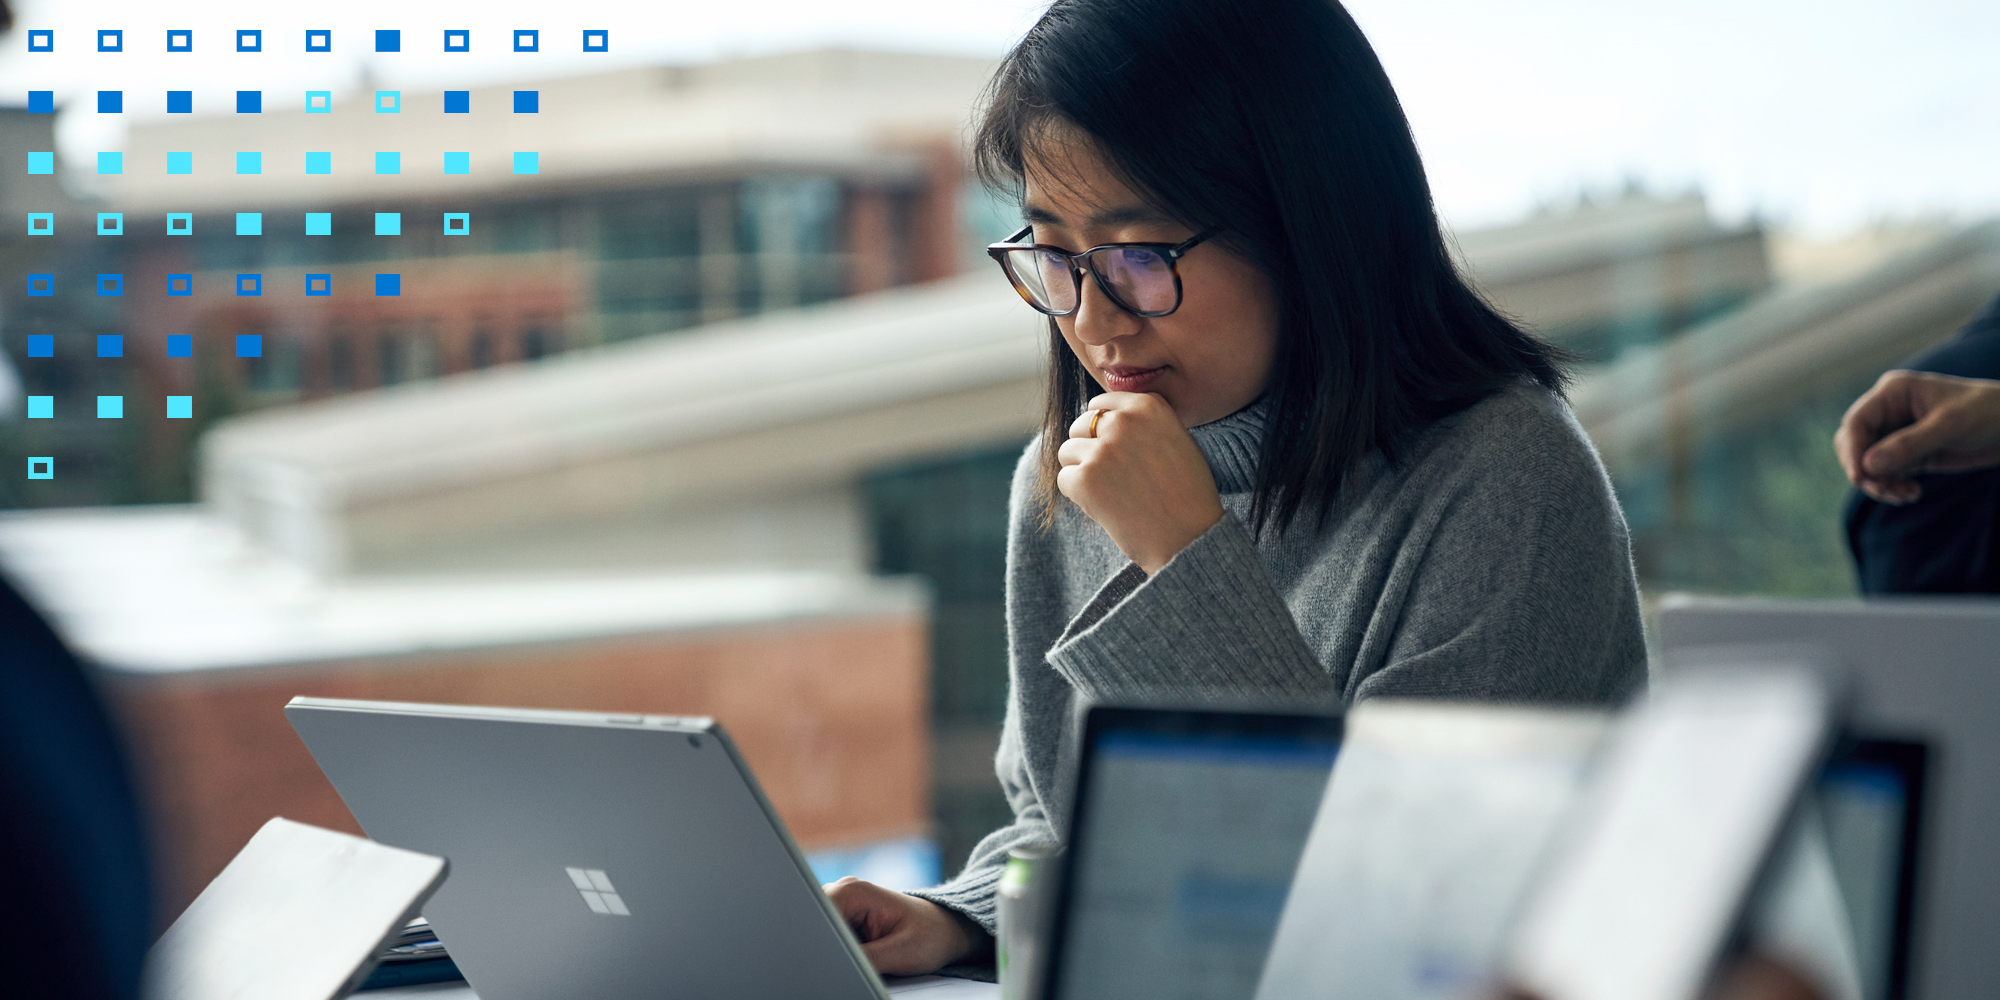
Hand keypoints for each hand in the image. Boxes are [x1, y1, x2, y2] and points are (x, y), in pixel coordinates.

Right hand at [822, 877, 981, 975]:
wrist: (946, 931)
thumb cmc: (931, 936)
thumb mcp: (898, 954)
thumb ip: (863, 960)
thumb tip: (834, 968)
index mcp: (854, 891)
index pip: (814, 911)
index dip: (815, 936)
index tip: (828, 956)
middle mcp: (845, 892)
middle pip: (814, 921)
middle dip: (825, 943)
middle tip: (854, 959)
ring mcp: (844, 905)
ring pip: (821, 932)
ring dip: (834, 947)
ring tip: (868, 953)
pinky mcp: (847, 918)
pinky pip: (832, 937)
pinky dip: (841, 949)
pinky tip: (864, 953)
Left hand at [1055, 392, 1225, 573]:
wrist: (1190, 537)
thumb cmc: (1187, 494)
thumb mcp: (1176, 439)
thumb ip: (1142, 423)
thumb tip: (1102, 417)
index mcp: (1148, 406)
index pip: (1101, 404)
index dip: (1103, 430)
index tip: (1119, 453)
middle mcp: (1123, 421)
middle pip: (1080, 425)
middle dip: (1089, 450)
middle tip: (1116, 478)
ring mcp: (1102, 449)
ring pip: (1067, 451)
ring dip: (1082, 472)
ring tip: (1113, 492)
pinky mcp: (1084, 479)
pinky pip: (1065, 479)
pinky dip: (1079, 496)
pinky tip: (1107, 507)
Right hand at [1835, 369, 1999, 503]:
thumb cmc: (1987, 413)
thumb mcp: (1949, 426)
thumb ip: (1908, 445)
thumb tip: (1867, 466)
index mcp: (1894, 393)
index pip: (1857, 421)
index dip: (1853, 450)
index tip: (1860, 477)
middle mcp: (1890, 411)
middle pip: (1854, 443)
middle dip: (1864, 469)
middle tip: (1883, 489)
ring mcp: (1897, 433)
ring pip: (1867, 462)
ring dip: (1879, 483)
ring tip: (1905, 495)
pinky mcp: (1908, 454)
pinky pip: (1886, 473)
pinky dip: (1892, 486)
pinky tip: (1912, 494)